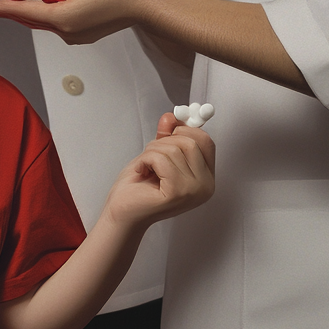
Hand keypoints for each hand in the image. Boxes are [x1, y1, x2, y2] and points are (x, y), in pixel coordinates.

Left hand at [0, 0, 160, 43]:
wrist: (153, 7)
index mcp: (66, 17)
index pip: (27, 12)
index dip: (5, 8)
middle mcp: (67, 30)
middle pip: (33, 15)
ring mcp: (75, 34)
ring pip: (46, 16)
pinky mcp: (83, 33)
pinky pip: (58, 19)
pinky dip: (51, 4)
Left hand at [104, 112, 214, 228]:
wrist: (122, 213)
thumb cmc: (137, 188)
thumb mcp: (154, 155)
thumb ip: (167, 137)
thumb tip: (172, 116)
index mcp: (206, 178)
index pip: (206, 141)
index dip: (186, 129)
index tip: (166, 130)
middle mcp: (206, 186)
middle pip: (191, 141)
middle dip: (163, 141)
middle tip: (149, 157)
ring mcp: (194, 191)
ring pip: (175, 148)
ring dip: (152, 152)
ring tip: (145, 167)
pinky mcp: (178, 193)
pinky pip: (162, 158)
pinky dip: (146, 159)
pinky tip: (142, 172)